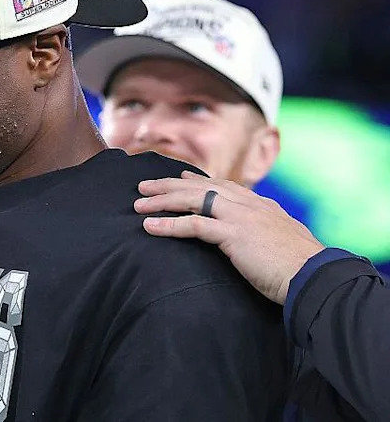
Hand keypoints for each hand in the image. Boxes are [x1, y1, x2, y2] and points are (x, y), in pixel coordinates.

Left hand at [134, 170, 325, 304]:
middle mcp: (248, 204)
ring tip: (137, 204)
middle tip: (143, 185)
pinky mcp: (234, 234)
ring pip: (192, 200)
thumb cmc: (300, 268)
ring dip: (161, 201)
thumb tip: (254, 241)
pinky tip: (149, 226)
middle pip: (200, 187)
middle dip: (168, 185)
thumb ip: (263, 236)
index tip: (179, 175)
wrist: (316, 277)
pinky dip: (169, 225)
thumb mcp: (280, 243)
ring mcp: (240, 217)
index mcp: (261, 205)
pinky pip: (194, 225)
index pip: (223, 185)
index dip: (197, 180)